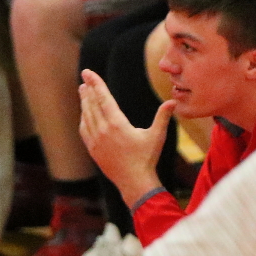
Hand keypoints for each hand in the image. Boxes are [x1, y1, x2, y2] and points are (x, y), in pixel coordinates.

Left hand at [78, 69, 174, 199]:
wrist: (134, 182)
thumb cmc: (147, 158)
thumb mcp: (157, 136)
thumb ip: (163, 116)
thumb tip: (173, 100)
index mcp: (117, 124)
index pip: (103, 98)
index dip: (96, 83)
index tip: (88, 73)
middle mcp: (103, 130)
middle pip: (92, 104)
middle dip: (88, 89)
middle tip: (85, 76)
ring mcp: (96, 141)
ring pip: (86, 116)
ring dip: (84, 102)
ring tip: (83, 90)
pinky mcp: (93, 150)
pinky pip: (85, 129)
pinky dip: (84, 118)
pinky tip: (84, 114)